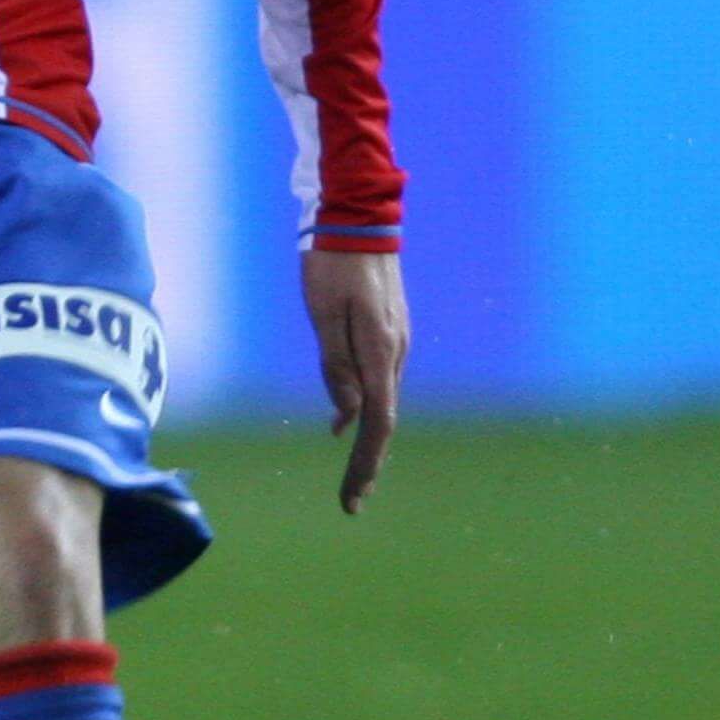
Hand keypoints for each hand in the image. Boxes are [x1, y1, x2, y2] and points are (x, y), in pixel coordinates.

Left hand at [300, 246, 406, 513]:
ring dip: (368, 442)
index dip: (364, 465)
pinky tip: (347, 424)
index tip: (352, 500)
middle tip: (350, 502)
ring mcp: (396, 342)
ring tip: (353, 477)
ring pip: (383, 402)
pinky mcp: (389, 332)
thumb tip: (346, 418)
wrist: (358, 217)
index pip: (377, 424)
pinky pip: (380, 382)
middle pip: (383, 422)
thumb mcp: (323, 312)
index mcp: (379, 351)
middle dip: (366, 465)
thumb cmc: (331, 262)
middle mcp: (395, 352)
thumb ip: (335, 365)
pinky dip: (367, 410)